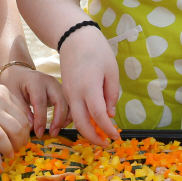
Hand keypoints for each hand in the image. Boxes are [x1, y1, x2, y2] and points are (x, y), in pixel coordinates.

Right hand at [0, 78, 30, 157]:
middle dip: (24, 138)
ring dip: (17, 144)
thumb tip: (3, 120)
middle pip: (23, 122)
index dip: (25, 127)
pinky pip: (2, 137)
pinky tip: (6, 153)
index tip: (21, 136)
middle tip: (19, 146)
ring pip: (16, 130)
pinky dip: (7, 148)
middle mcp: (1, 99)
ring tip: (13, 151)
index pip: (23, 111)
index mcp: (3, 92)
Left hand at [1, 65, 70, 138]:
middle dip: (58, 119)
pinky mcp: (60, 90)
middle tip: (52, 134)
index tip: (38, 133)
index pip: (41, 101)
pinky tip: (61, 125)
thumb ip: (22, 110)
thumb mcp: (13, 95)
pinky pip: (68, 102)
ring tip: (57, 130)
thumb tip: (32, 127)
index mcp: (36, 81)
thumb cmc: (14, 82)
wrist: (19, 72)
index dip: (41, 119)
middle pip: (60, 100)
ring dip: (65, 118)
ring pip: (68, 101)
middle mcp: (50, 82)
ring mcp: (57, 85)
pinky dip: (68, 114)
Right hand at [59, 26, 119, 144]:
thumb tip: (109, 114)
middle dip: (93, 138)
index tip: (116, 137)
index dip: (108, 130)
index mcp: (89, 88)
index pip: (98, 117)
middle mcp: (74, 93)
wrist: (74, 36)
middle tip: (106, 143)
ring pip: (74, 119)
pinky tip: (92, 120)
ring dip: (87, 130)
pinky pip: (72, 110)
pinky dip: (81, 119)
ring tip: (101, 134)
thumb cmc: (97, 50)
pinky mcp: (65, 90)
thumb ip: (111, 94)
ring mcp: (67, 93)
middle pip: (81, 124)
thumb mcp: (111, 70)